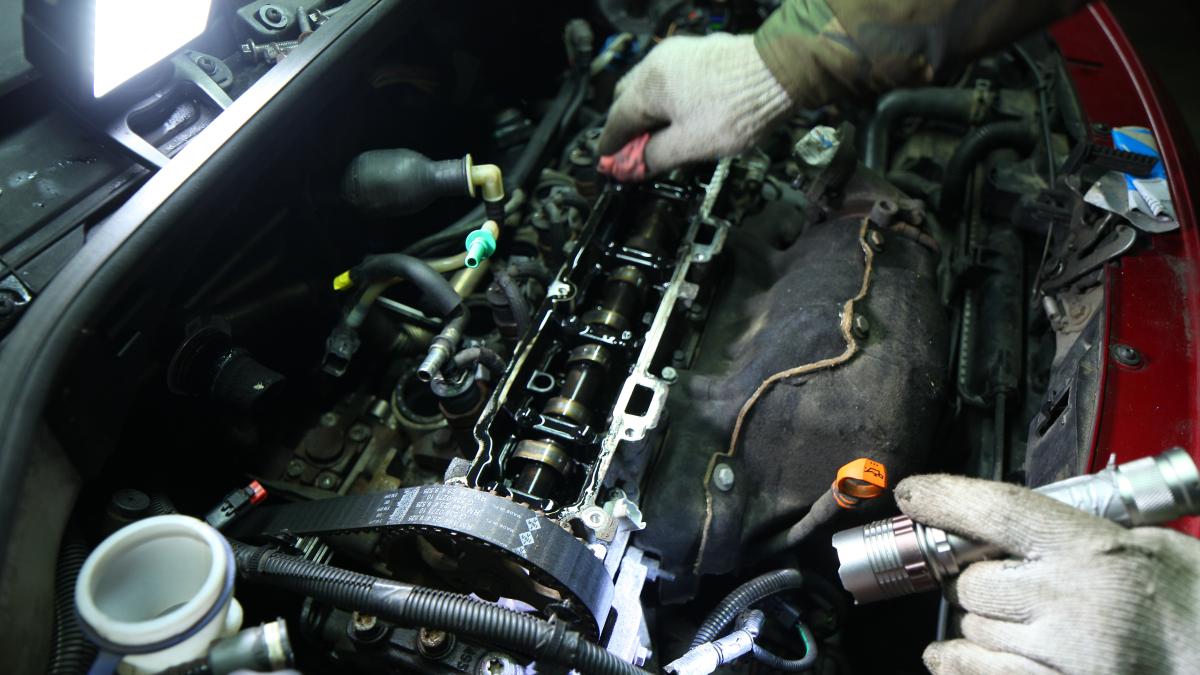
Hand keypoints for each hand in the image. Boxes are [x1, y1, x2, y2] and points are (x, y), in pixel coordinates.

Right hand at [597, 34, 791, 180]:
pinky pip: (671, 79)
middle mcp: (657, 64)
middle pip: (627, 100)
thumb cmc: (738, 107)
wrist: (780, 72)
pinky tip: (681, 116)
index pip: (616, 121)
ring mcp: (679, 54)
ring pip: (650, 87)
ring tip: (659, 138)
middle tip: (635, 154)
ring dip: (648, 113)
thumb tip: (632, 167)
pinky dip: (667, 100)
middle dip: (627, 128)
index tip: (609, 163)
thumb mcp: (691, 145)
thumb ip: (655, 157)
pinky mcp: (700, 53)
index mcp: (648, 86)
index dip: (612, 147)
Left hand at [895, 474, 1199, 674]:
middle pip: (974, 582)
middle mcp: (1071, 601)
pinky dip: (959, 663)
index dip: (947, 498)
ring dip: (980, 624)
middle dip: (977, 580)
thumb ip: (1086, 530)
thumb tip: (1015, 519)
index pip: (998, 512)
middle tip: (1002, 580)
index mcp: (1096, 552)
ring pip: (974, 630)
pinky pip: (980, 674)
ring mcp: (1064, 654)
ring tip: (1013, 621)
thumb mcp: (1158, 546)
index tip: (914, 494)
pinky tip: (949, 658)